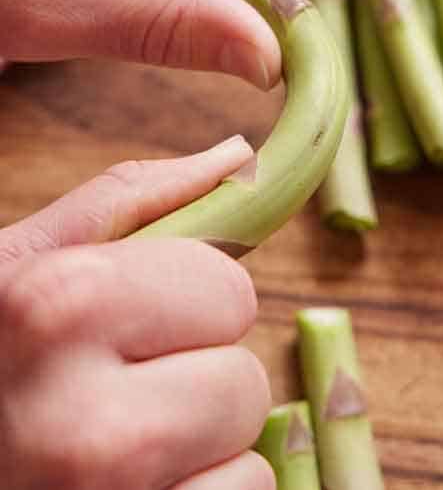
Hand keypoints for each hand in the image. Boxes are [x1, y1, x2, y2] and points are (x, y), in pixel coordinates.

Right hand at [0, 136, 274, 489]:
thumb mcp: (16, 270)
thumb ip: (131, 203)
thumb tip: (240, 158)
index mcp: (60, 311)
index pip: (232, 292)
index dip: (191, 304)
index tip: (128, 324)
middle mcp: (86, 422)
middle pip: (246, 380)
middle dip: (196, 381)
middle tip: (113, 395)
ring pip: (248, 452)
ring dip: (199, 448)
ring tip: (114, 447)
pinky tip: (129, 489)